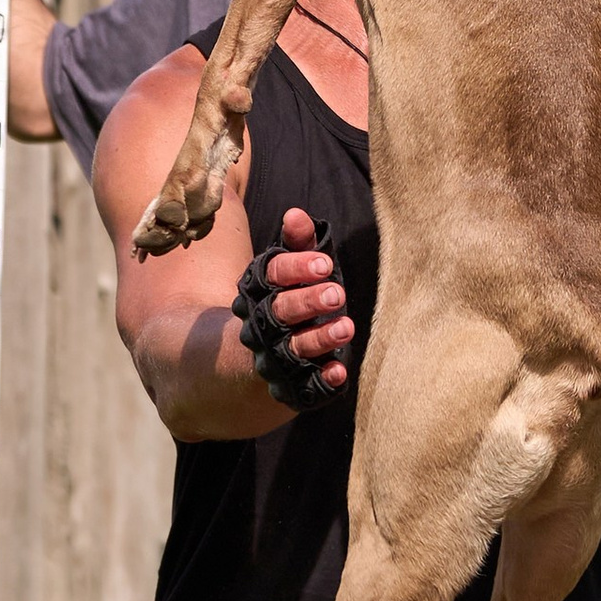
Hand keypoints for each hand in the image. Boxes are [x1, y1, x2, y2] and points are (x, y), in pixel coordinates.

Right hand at [240, 205, 355, 399]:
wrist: (254, 356)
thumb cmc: (286, 299)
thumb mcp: (290, 269)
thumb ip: (297, 244)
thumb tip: (296, 214)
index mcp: (259, 290)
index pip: (272, 275)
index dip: (296, 269)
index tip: (324, 264)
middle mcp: (260, 324)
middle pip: (280, 311)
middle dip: (307, 302)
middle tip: (337, 294)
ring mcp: (272, 356)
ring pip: (292, 349)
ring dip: (319, 339)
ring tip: (346, 327)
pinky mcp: (288, 384)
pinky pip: (304, 386)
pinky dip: (321, 381)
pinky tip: (339, 372)